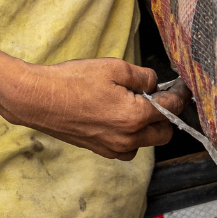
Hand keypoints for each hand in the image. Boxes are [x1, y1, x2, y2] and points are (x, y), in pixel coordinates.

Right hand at [0, 58, 179, 160]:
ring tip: (134, 110)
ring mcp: (113, 147)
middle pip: (165, 133)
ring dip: (147, 130)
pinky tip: (118, 121)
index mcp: (136, 116)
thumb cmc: (71, 81)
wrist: (36, 99)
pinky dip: (129, 138)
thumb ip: (142, 76)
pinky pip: (126, 150)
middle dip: (166, 116)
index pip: (171, 107)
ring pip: (146, 143)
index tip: (180, 88)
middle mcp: (128, 137)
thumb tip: (154, 83)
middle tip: (156, 99)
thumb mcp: (112, 67)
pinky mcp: (99, 150)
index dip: (179, 95)